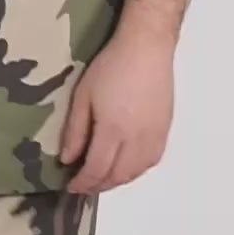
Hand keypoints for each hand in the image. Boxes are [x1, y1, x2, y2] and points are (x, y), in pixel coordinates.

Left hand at [60, 32, 174, 193]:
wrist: (147, 48)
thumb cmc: (111, 67)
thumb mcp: (83, 96)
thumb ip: (76, 131)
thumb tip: (68, 160)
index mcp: (114, 130)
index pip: (97, 169)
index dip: (83, 183)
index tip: (71, 187)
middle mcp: (137, 139)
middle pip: (118, 176)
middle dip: (99, 186)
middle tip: (84, 185)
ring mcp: (154, 136)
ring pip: (136, 172)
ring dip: (117, 181)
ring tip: (102, 178)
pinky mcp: (165, 130)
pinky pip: (151, 161)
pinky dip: (136, 171)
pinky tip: (125, 166)